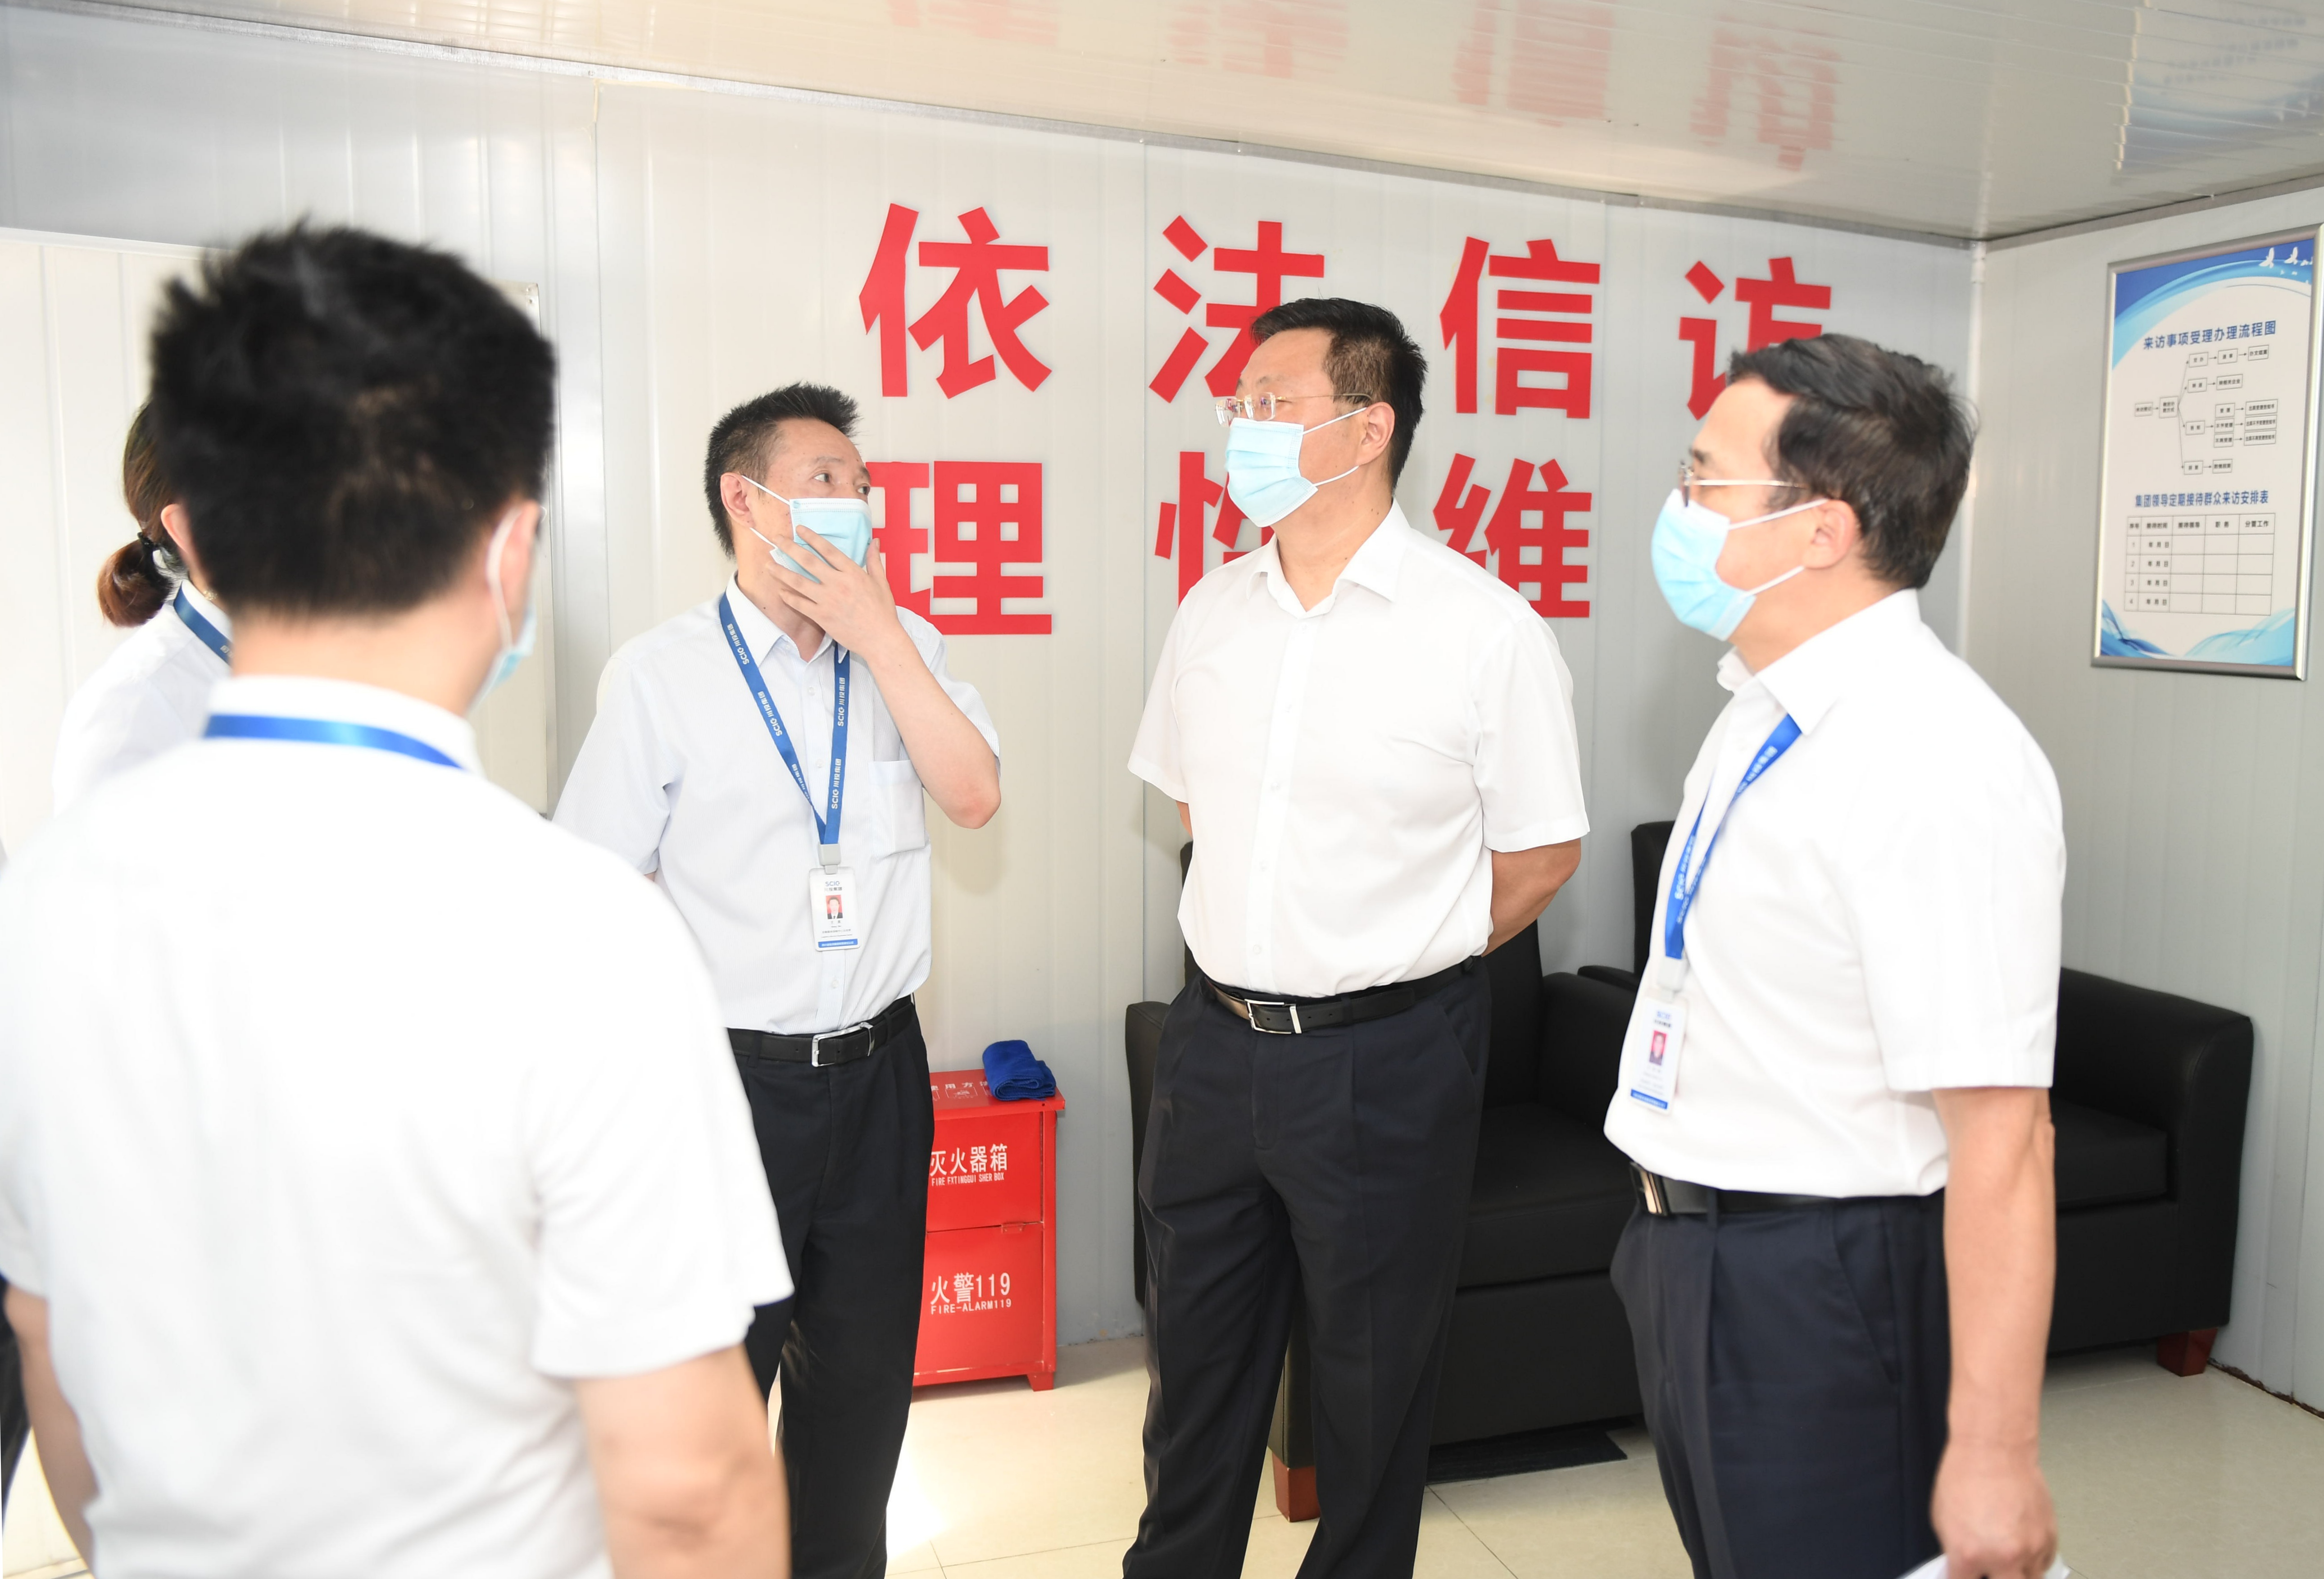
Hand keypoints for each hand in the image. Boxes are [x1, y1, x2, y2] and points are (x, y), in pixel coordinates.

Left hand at [763, 524, 910, 663]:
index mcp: (853, 573)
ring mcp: (827, 600)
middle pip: (808, 561)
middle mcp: (837, 584)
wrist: (879, 639)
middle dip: (790, 548)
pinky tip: (780, 591)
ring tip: (769, 565)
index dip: (812, 537)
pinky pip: (799, 604)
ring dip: (781, 572)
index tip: (799, 529)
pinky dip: (788, 597)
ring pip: (798, 582)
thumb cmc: (882, 612)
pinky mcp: (821, 616)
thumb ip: (874, 561)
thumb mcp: (881, 583)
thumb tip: (873, 542)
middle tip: (777, 540)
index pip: (828, 550)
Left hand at [1931, 1439, 2055, 1577]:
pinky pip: (2043, 1565)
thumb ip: (1954, 1551)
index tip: (1965, 1574)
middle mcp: (2002, 1557)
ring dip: (2016, 1573)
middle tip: (1989, 1570)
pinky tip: (2020, 1545)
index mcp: (1968, 1554)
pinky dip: (2032, 1561)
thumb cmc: (1965, 1475)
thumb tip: (1961, 1566)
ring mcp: (2030, 1550)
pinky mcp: (2049, 1540)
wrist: (1994, 1450)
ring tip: (2005, 1558)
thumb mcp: (1942, 1519)